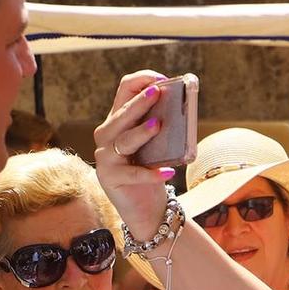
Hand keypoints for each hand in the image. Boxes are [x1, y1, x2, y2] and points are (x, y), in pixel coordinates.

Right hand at [92, 71, 191, 234]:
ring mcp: (106, 157)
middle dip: (140, 102)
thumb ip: (162, 125)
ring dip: (141, 132)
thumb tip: (182, 107)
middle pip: (122, 114)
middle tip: (157, 92)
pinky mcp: (111, 179)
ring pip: (123, 141)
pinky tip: (168, 172)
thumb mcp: (157, 144)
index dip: (141, 81)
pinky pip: (134, 174)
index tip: (162, 80)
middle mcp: (107, 135)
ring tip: (157, 125)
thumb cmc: (152, 169)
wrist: (145, 208)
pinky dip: (151, 174)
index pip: (123, 91)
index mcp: (118, 120)